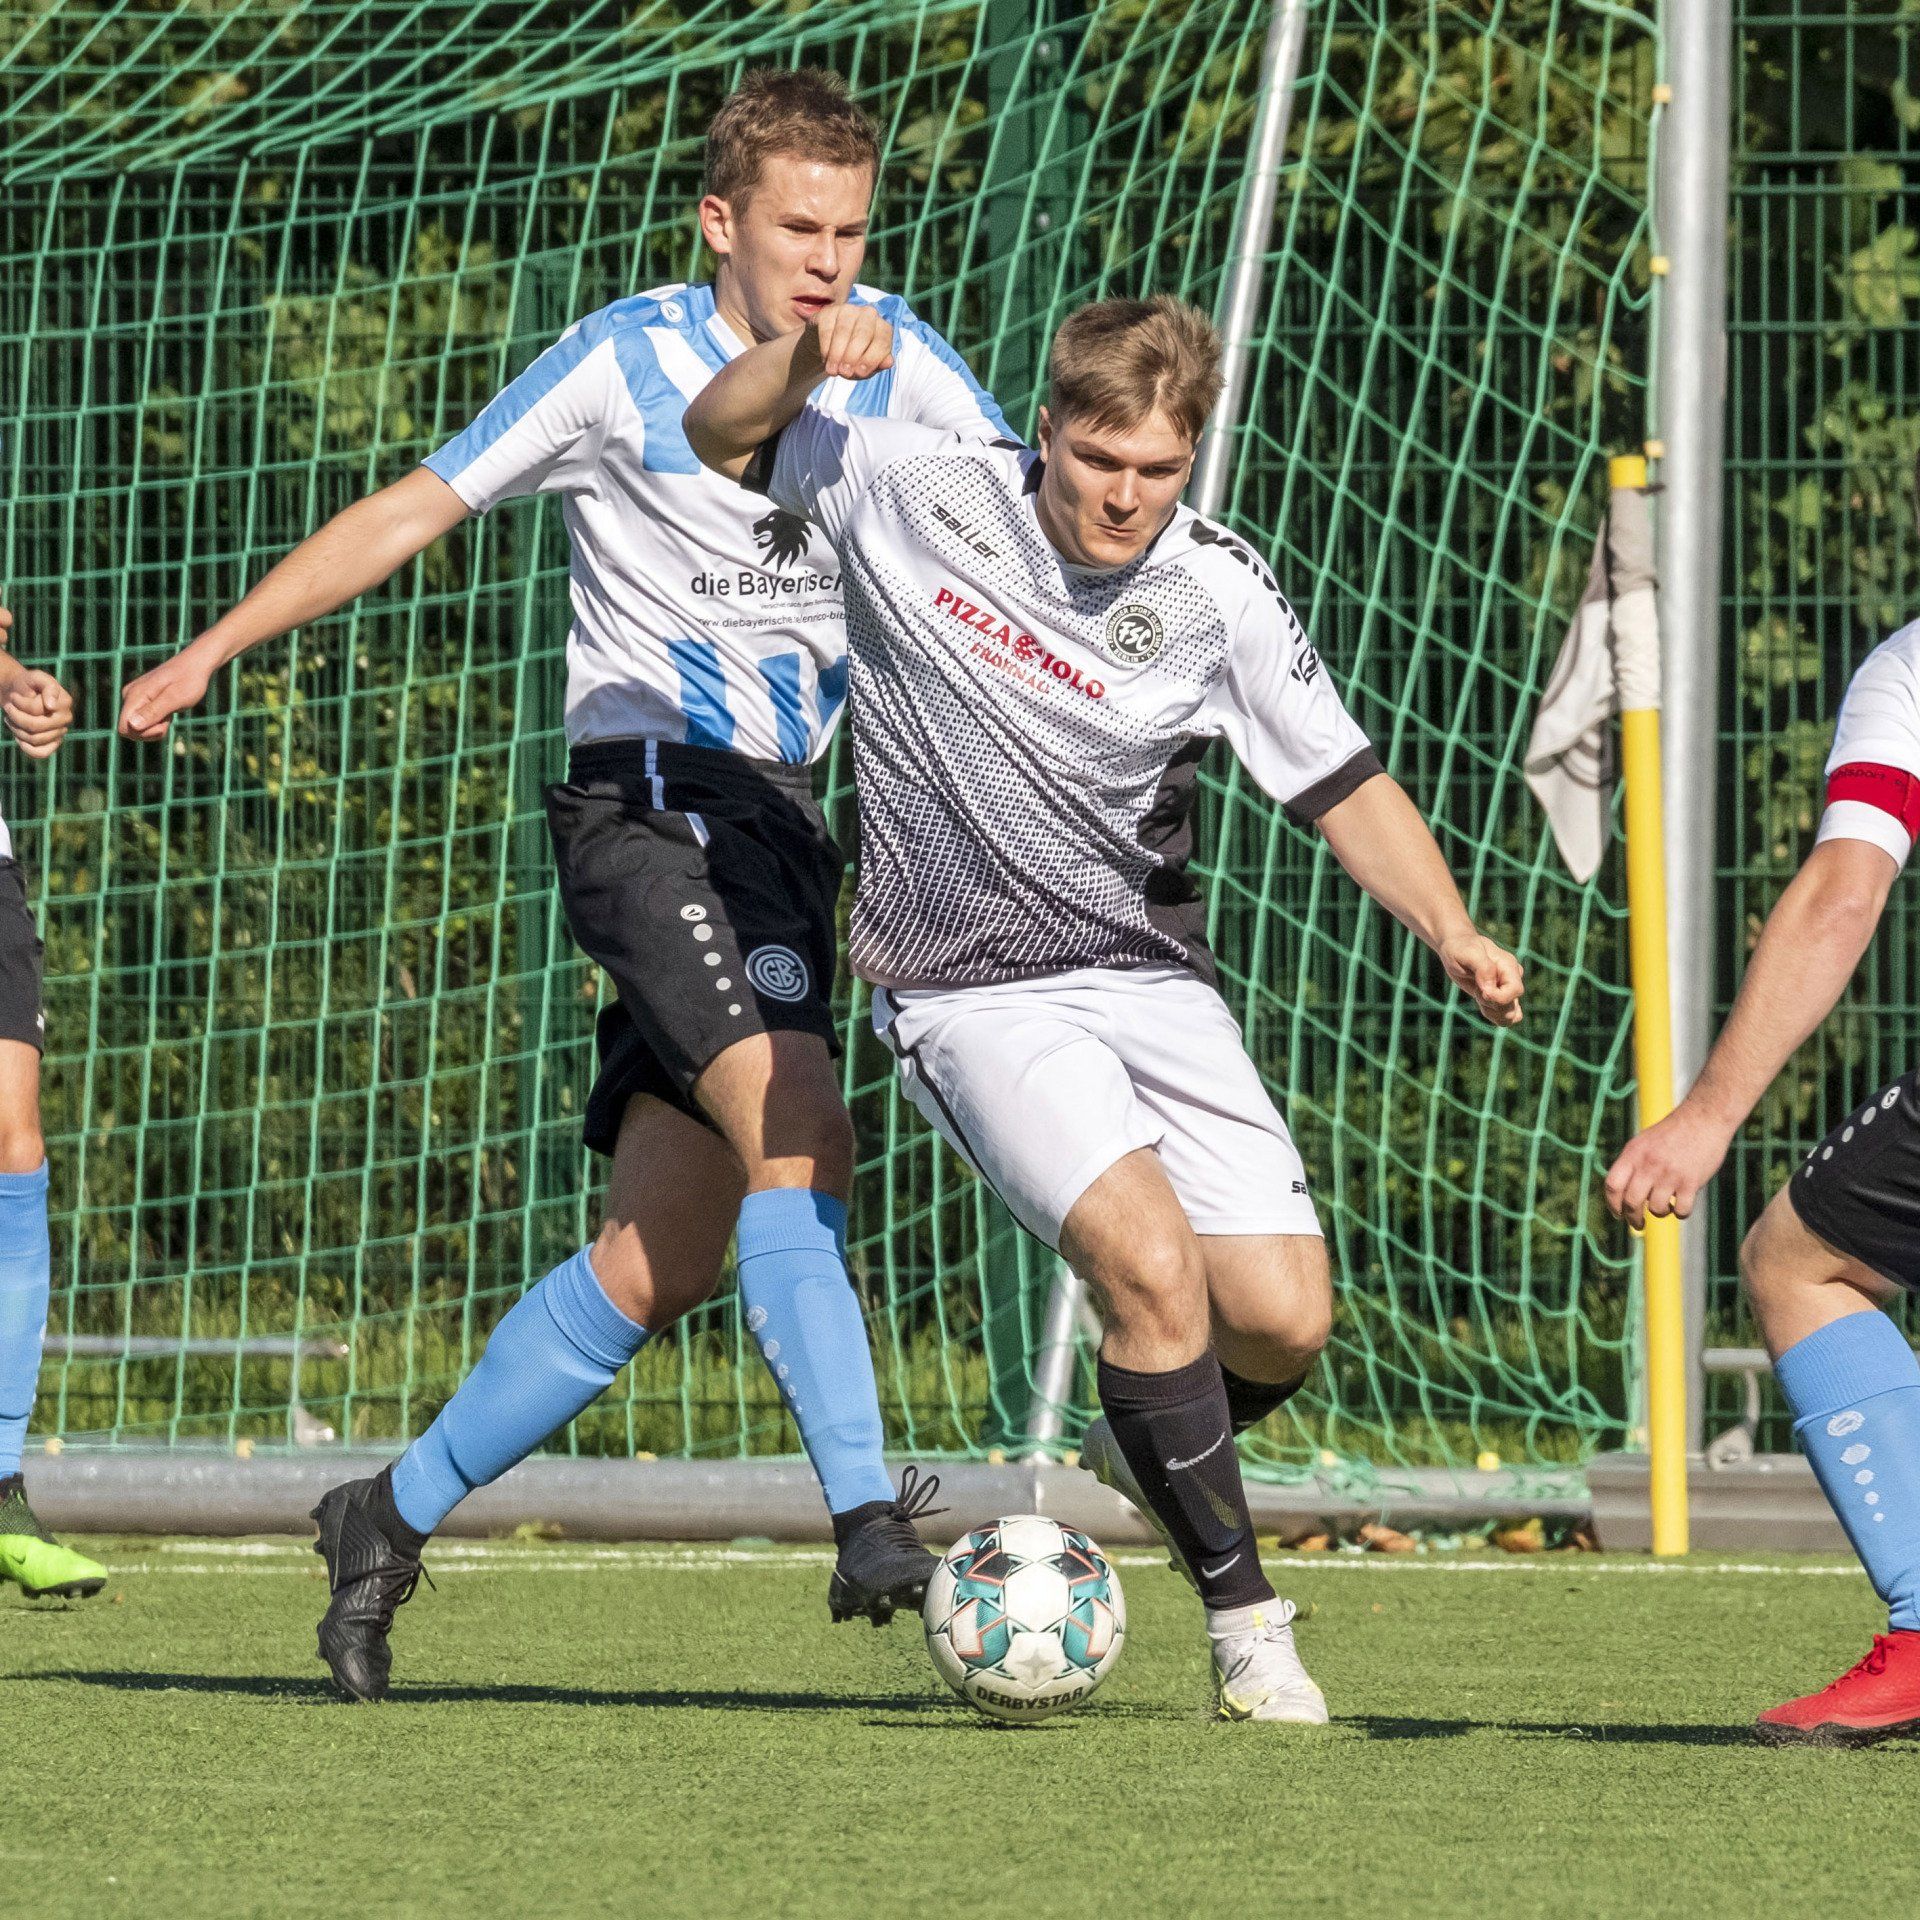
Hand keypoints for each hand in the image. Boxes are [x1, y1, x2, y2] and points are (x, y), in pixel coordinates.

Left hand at [2, 668, 72, 759]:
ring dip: (16, 729)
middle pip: (35, 727)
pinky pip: (41, 753)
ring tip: (11, 718)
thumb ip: (47, 686)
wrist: (18, 693)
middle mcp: (66, 719)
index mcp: (65, 702)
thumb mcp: (35, 677)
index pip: (37, 710)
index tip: (15, 696)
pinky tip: (18, 737)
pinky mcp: (52, 744)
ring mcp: (60, 733)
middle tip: (8, 707)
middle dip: (15, 717)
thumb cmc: (26, 684)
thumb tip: (51, 706)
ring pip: (34, 739)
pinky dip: (26, 748)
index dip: (21, 704)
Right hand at [119, 641, 216, 740]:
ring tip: (170, 711)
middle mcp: (129, 696)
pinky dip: (159, 721)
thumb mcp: (175, 698)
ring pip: (138, 727)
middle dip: (151, 731)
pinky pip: (145, 721)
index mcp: (134, 695)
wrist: (196, 664)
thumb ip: (153, 712)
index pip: (124, 728)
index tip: (163, 723)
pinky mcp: (142, 700)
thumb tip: (132, 725)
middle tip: (169, 716)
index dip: (143, 734)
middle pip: (130, 730)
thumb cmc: (189, 680)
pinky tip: (169, 710)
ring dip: (157, 726)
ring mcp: (135, 698)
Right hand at [807, 302, 894, 382]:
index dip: (871, 358)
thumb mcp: (867, 366)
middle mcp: (868, 314)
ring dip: (837, 354)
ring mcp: (848, 310)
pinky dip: (826, 347)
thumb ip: (878, 364)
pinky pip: (828, 329)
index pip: (882, 341)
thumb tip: (888, 363)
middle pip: (863, 334)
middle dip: (853, 356)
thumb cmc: (854, 359)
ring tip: (832, 371)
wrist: (830, 351)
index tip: (860, 373)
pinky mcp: (829, 311)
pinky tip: (825, 359)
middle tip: (844, 372)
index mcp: (882, 328)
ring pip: (844, 331)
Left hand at [1437, 930, 1523, 1026]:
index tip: (1482, 991)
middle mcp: (1512, 979)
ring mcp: (1507, 990)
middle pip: (1512, 1006)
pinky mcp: (1500, 998)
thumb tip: (1490, 989)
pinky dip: (1492, 1015)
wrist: (1457, 948)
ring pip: (1510, 1015)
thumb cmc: (1462, 948)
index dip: (1499, 997)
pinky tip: (1480, 1001)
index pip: (1515, 990)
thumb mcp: (1469, 953)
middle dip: (1490, 1004)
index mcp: (1509, 966)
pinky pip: (1505, 1017)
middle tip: (1477, 989)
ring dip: (1491, 1011)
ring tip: (1478, 994)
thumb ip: (1483, 968)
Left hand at [1605, 1103, 1733, 1230]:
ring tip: (1665, 1206)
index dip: (1612, 1204)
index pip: (1612, 1185)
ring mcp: (1670, 1174)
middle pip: (1631, 1202)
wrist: (1703, 1119)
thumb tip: (1621, 1196)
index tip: (1617, 1215)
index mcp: (1633, 1154)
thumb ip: (1632, 1165)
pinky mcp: (1691, 1181)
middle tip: (1638, 1224)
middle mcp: (1649, 1165)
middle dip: (1633, 1218)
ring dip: (1660, 1213)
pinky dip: (1681, 1213)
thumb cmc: (1672, 1133)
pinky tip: (1681, 1205)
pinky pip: (1682, 1210)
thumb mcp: (1643, 1142)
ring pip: (1656, 1209)